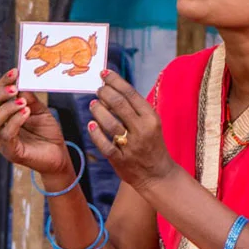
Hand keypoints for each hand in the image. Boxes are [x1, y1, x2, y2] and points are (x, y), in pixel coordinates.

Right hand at [0, 69, 73, 177]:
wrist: (59, 155)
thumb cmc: (46, 133)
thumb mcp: (38, 109)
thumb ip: (28, 97)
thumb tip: (20, 81)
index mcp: (0, 116)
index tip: (14, 72)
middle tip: (14, 87)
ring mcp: (2, 142)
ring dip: (7, 108)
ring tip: (23, 102)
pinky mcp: (12, 152)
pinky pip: (6, 135)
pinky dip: (15, 121)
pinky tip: (26, 112)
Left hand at [86, 70, 176, 188]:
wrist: (157, 175)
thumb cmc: (152, 145)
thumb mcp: (151, 123)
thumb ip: (135, 108)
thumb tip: (113, 89)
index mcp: (151, 118)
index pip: (130, 93)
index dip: (115, 81)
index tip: (104, 73)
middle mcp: (142, 130)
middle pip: (118, 104)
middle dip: (104, 93)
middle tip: (98, 90)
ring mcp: (130, 146)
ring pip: (109, 122)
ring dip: (98, 110)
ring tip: (93, 104)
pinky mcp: (120, 160)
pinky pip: (104, 144)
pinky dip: (95, 133)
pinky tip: (91, 124)